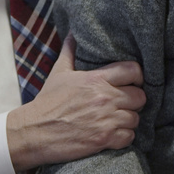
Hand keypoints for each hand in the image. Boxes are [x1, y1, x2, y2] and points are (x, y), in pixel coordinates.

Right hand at [6, 35, 144, 171]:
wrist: (34, 132)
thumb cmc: (47, 102)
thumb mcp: (59, 73)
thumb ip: (70, 52)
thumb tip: (73, 34)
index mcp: (96, 79)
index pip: (133, 70)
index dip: (137, 77)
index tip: (133, 83)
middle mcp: (105, 97)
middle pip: (140, 97)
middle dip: (134, 102)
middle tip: (125, 105)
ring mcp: (106, 119)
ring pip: (136, 118)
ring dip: (129, 121)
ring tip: (118, 121)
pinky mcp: (104, 139)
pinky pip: (129, 137)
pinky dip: (124, 137)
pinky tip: (114, 135)